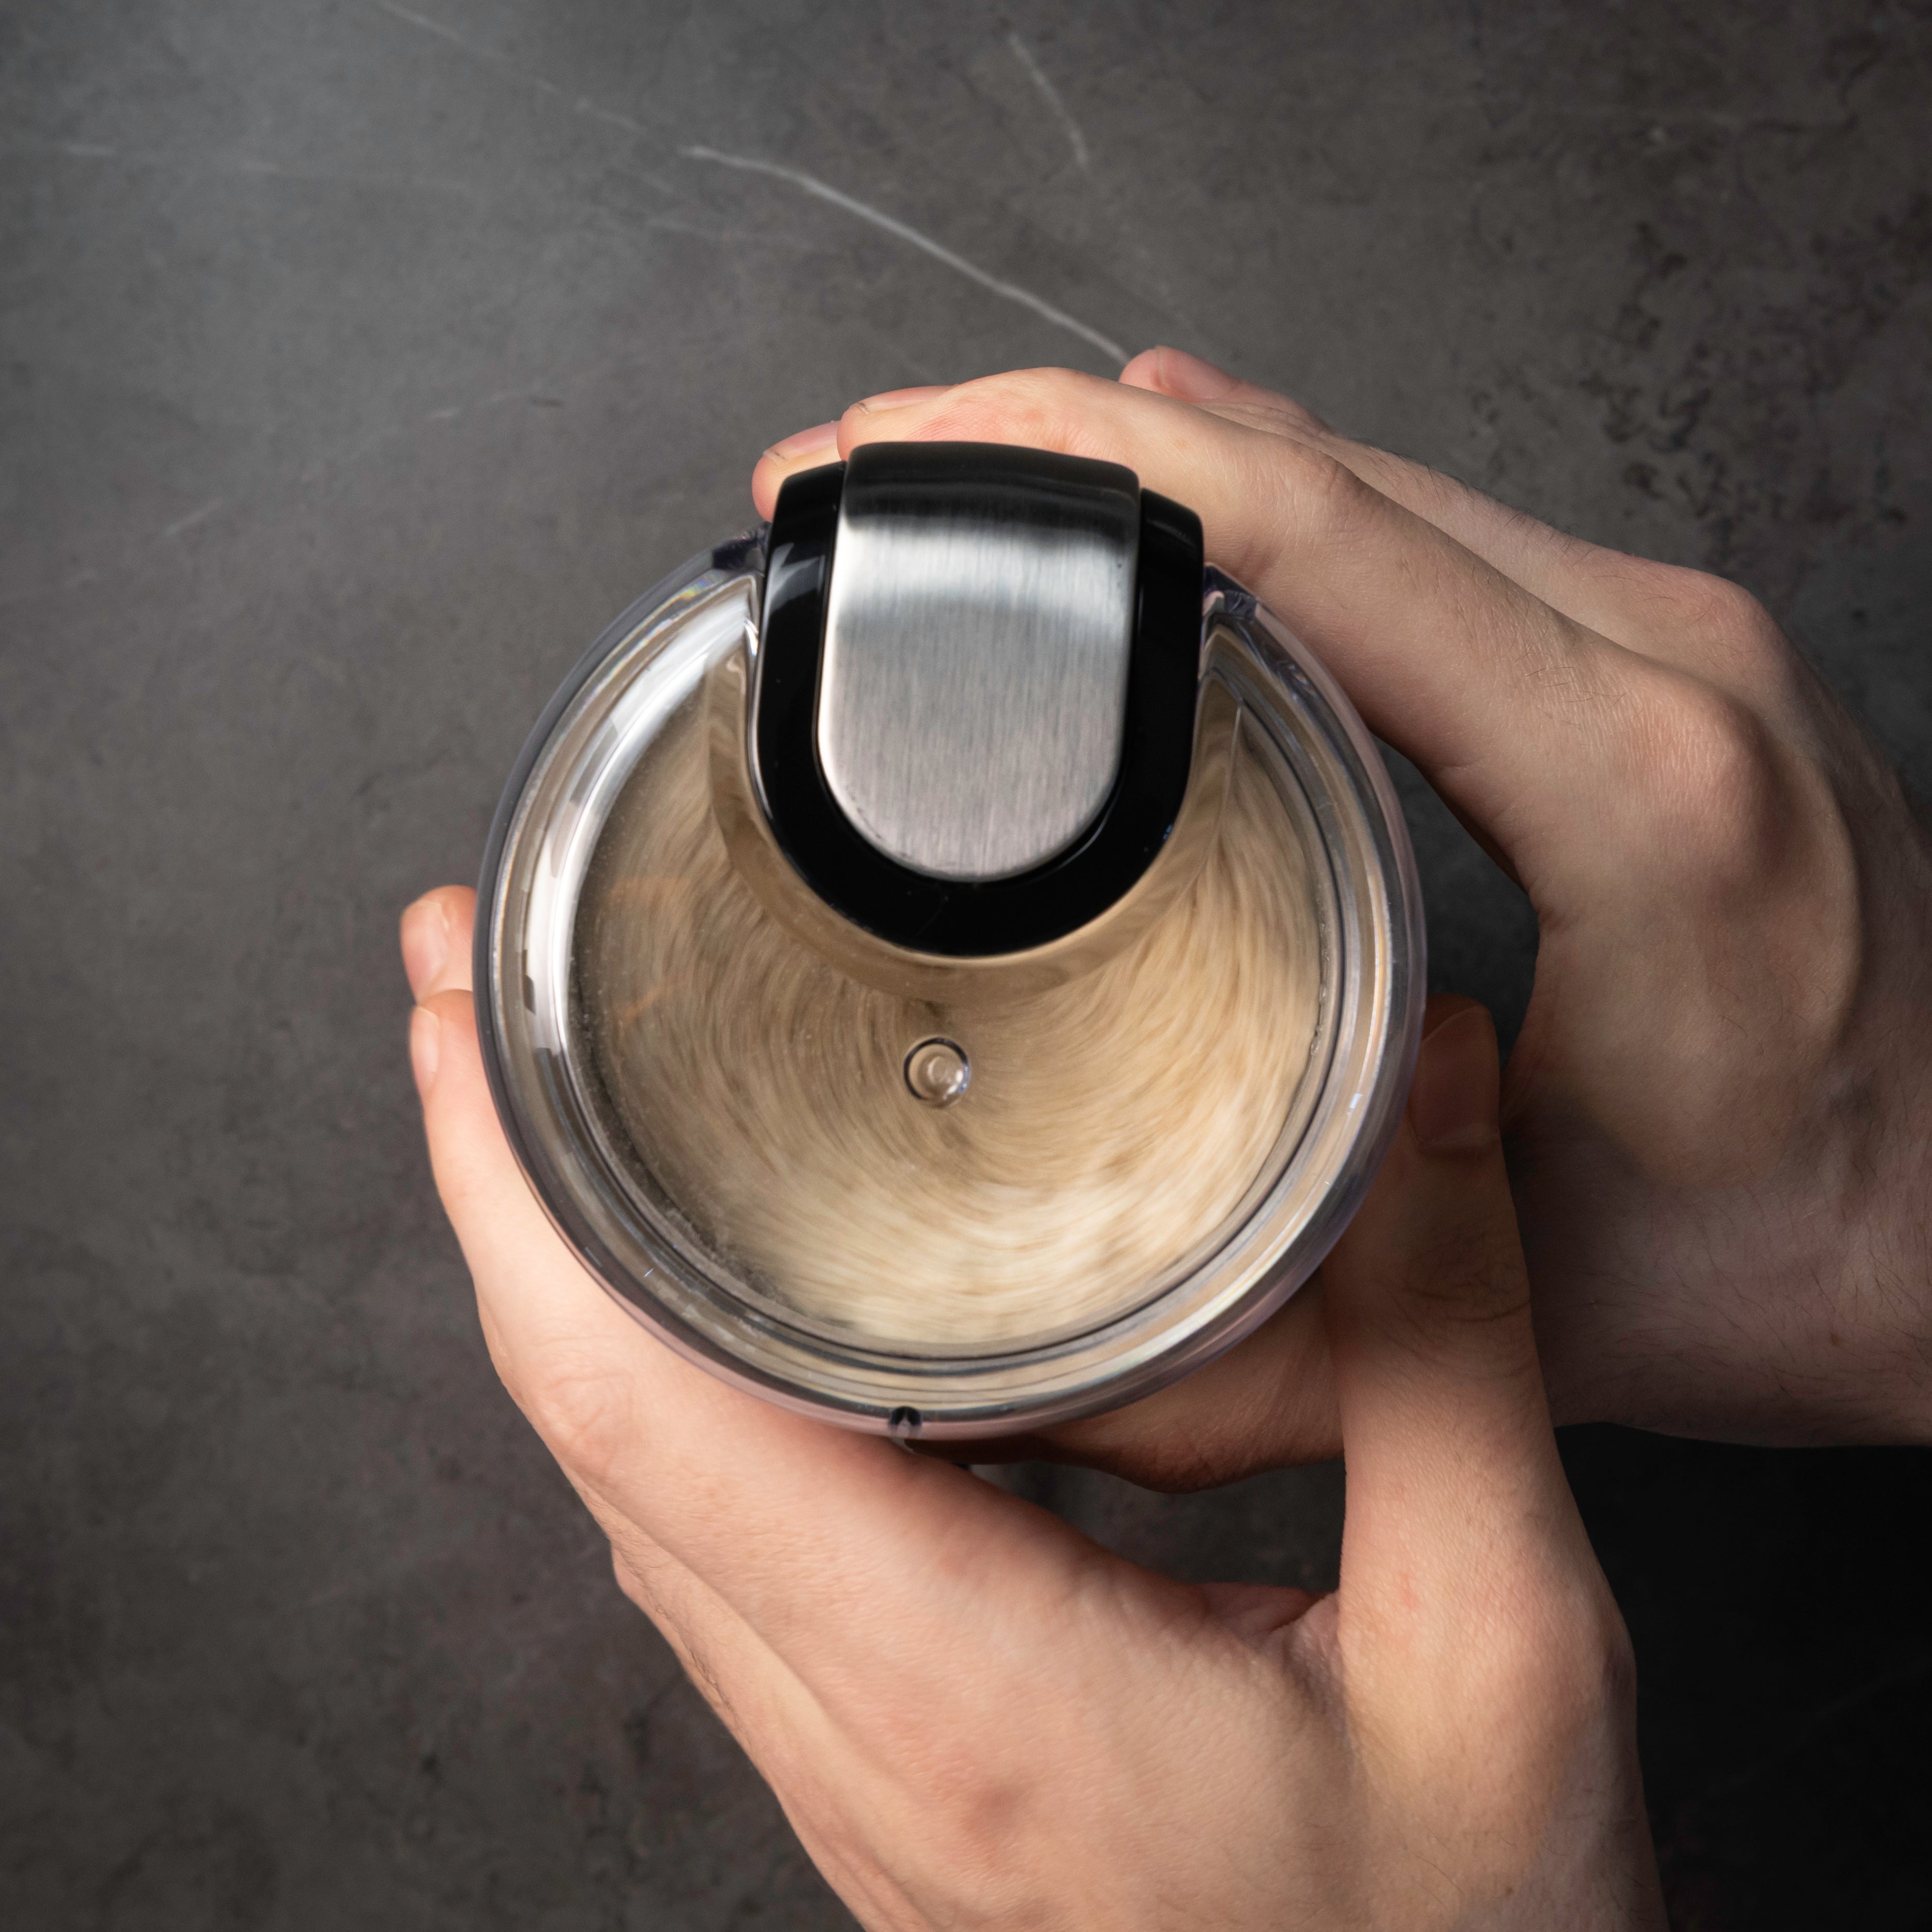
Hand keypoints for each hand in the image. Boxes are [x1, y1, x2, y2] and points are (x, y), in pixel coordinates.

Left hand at [403, 886, 1662, 1929]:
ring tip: (557, 1108)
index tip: (458, 1015)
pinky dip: (656, 1387)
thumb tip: (1430, 1079)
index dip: (513, 1191)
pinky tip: (703, 1312)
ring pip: (632, 1488)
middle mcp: (859, 1724)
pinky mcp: (892, 1764)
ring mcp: (854, 1761)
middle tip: (472, 982)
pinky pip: (711, 1547)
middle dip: (500, 1183)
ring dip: (565, 1281)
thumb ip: (1454, 1341)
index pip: (641, 1402)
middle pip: (592, 1422)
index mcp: (966, 1686)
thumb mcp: (1503, 1649)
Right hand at [755, 356, 1931, 1473]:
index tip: (901, 459)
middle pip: (1314, 464)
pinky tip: (1167, 479)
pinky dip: (1265, 496)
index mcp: (1638, 790)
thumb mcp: (1521, 1307)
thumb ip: (1273, 1356)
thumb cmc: (1817, 1257)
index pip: (1309, 541)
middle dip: (1059, 435)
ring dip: (1153, 453)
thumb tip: (1036, 1373)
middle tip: (878, 462)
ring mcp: (1673, 639)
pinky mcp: (1660, 657)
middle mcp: (1668, 664)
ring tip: (971, 478)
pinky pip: (1427, 525)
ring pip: (1366, 474)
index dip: (1071, 472)